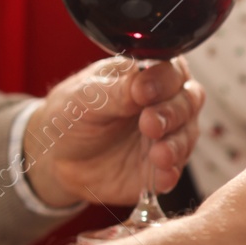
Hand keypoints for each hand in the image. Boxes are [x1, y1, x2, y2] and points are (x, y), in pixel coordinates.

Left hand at [22, 58, 203, 207]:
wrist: (56, 158)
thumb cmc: (71, 115)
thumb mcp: (84, 96)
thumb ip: (116, 90)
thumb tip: (141, 82)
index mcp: (148, 76)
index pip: (171, 71)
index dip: (163, 81)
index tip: (143, 92)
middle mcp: (165, 103)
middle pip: (189, 101)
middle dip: (173, 113)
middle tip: (149, 124)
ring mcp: (167, 137)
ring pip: (187, 136)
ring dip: (176, 144)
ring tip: (158, 154)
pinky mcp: (161, 169)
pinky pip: (175, 171)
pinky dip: (170, 172)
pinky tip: (161, 174)